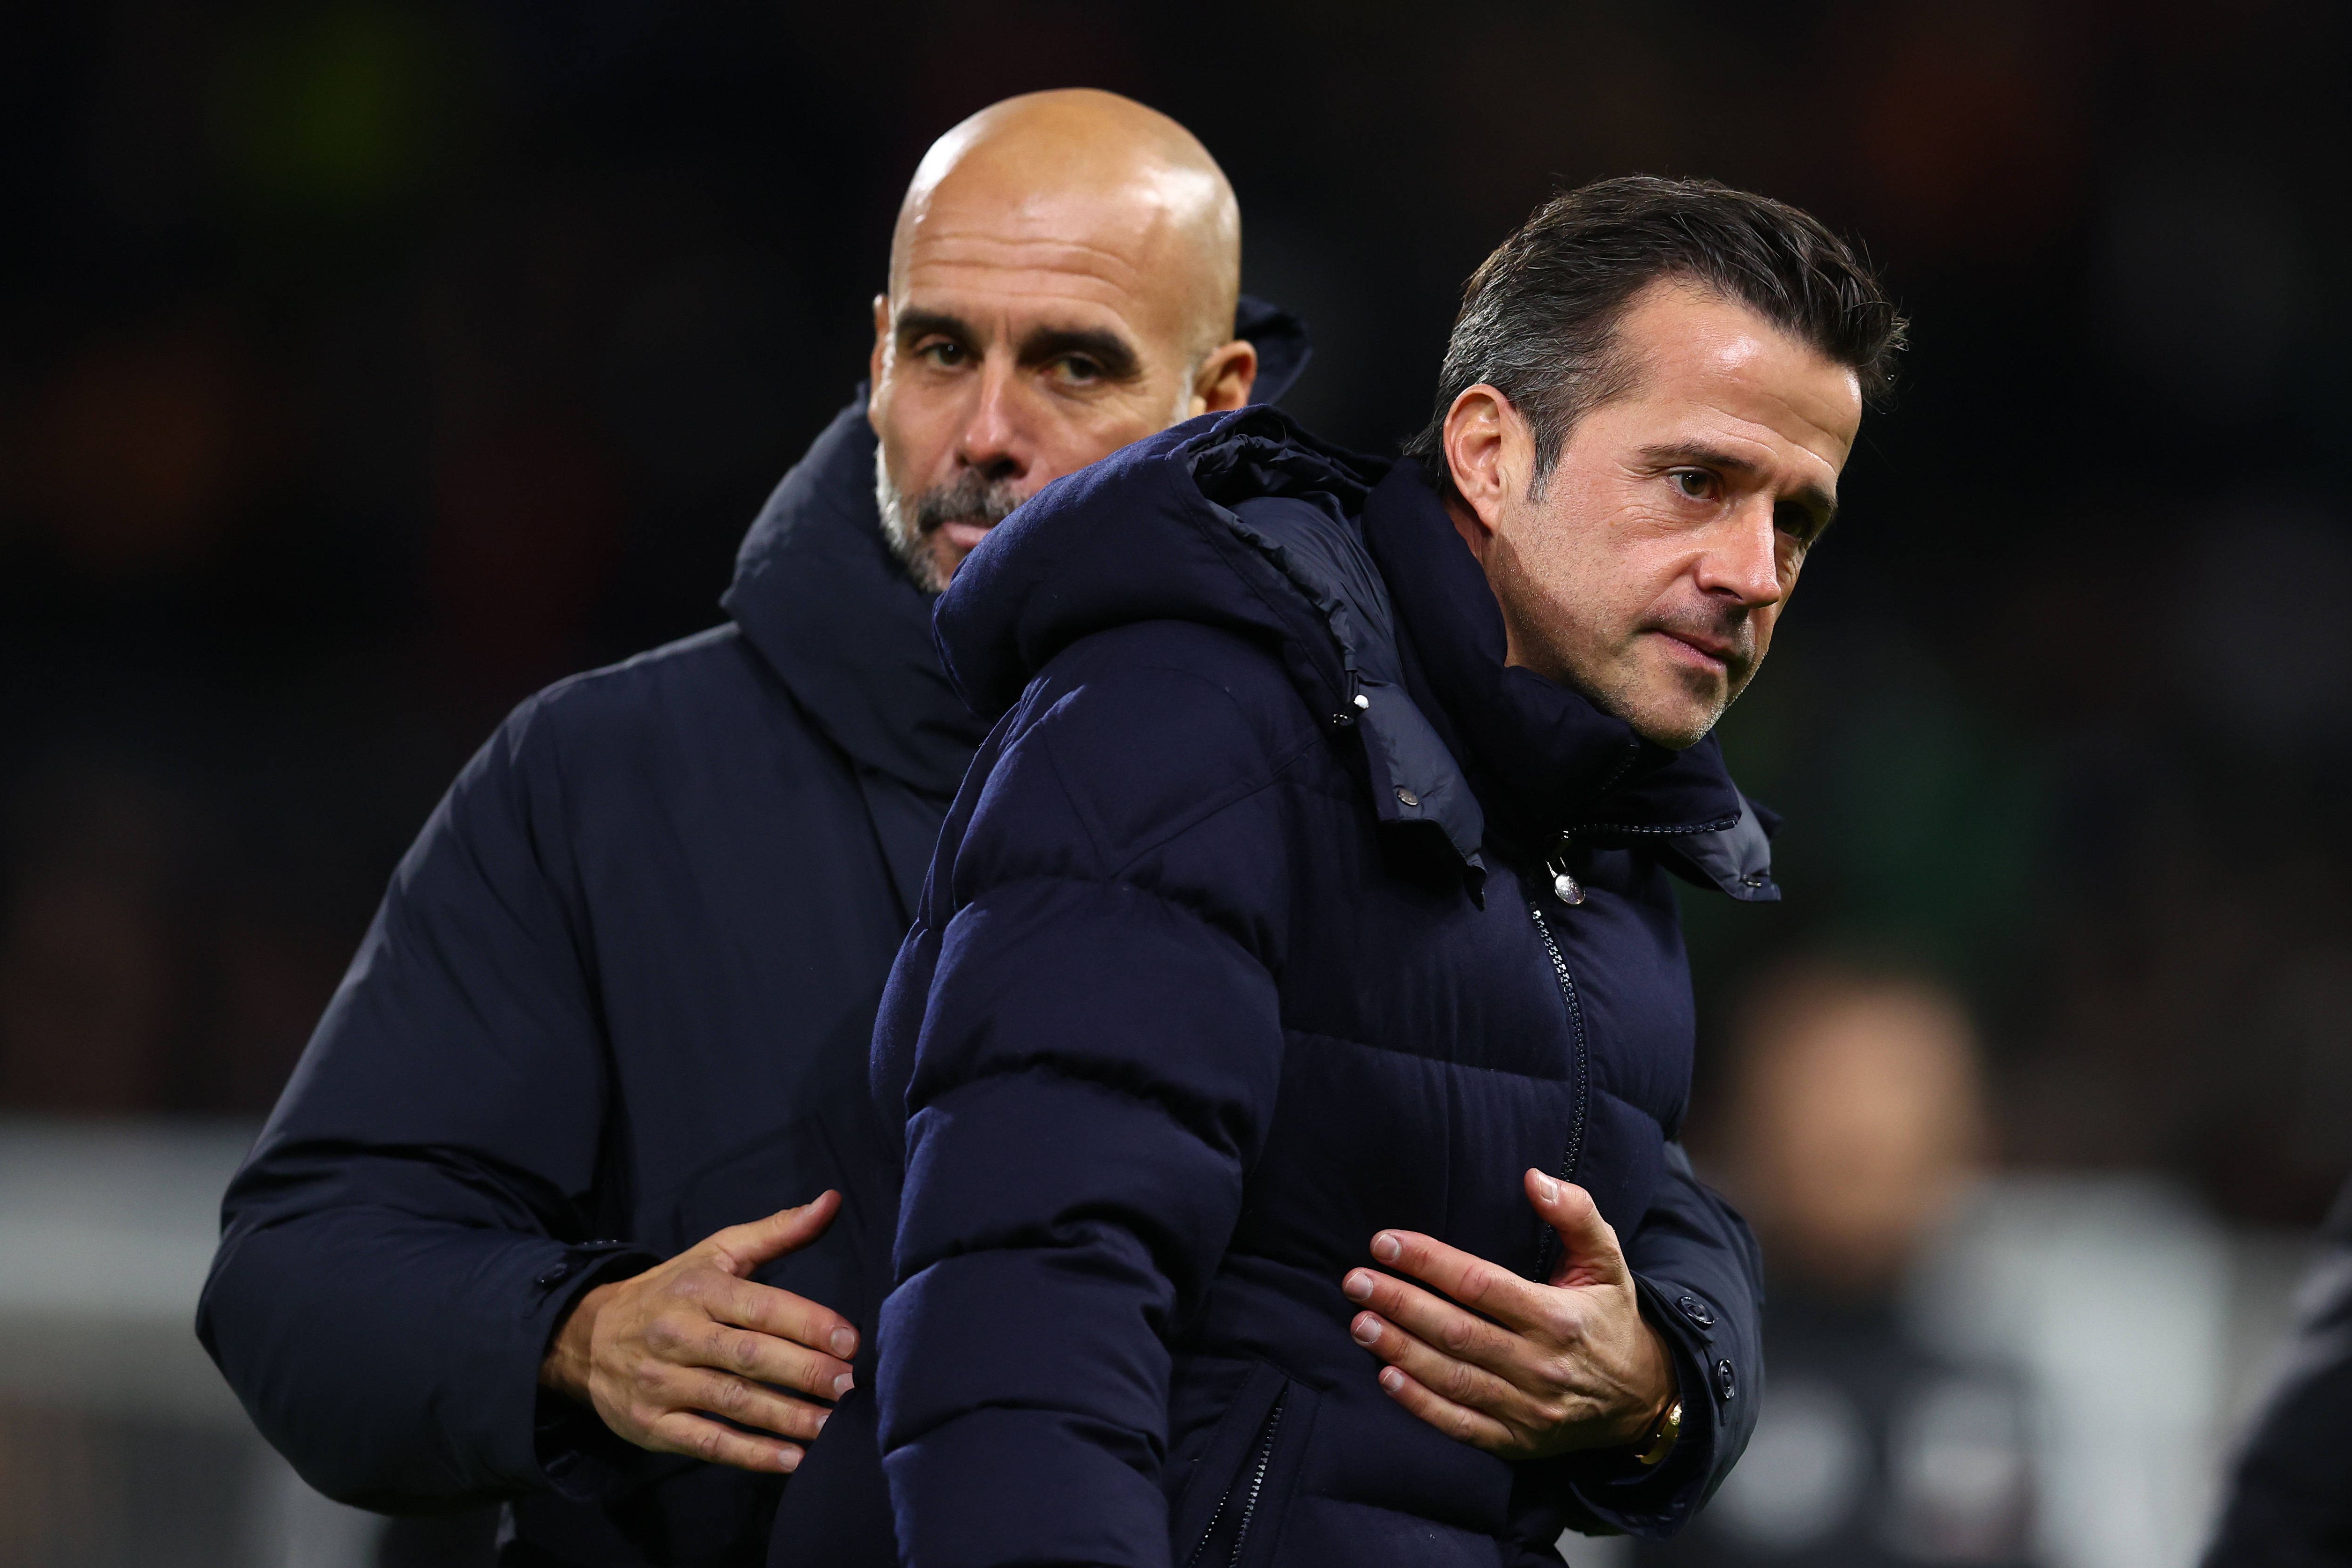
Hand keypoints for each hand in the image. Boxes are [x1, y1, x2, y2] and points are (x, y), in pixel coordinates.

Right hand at [538, 1190, 857, 1474]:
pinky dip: (750, 1454)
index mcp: (700, 1289)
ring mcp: (662, 1382)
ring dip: (786, 1417)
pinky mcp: (652, 1424)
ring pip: (732, 1402)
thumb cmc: (671, 1291)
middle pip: (749, 1356)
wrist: (585, 1337)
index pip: (761, 1307)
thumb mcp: (716, 1253)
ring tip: (831, 1425)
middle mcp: (679, 1334)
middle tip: (849, 1387)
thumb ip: (777, 1231)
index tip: (850, 1342)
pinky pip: (707, 1442)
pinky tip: (791, 1459)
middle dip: (804, 1372)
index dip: (808, 1323)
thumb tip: (830, 1202)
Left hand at [1341, 1169, 1673, 1459]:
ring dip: (1400, 1350)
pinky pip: (1461, 1425)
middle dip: (1400, 1303)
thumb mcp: (1607, 1261)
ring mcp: (1528, 1409)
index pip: (1479, 1284)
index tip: (1384, 1243)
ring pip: (1453, 1378)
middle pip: (1457, 1331)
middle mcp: (1541, 1365)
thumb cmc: (1610, 1318)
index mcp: (1558, 1317)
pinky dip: (1421, 1405)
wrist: (1642, 1398)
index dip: (1428, 1262)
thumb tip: (1535, 1178)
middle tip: (1355, 1281)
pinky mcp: (1517, 1441)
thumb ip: (1576, 1214)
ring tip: (1360, 1323)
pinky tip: (1387, 1378)